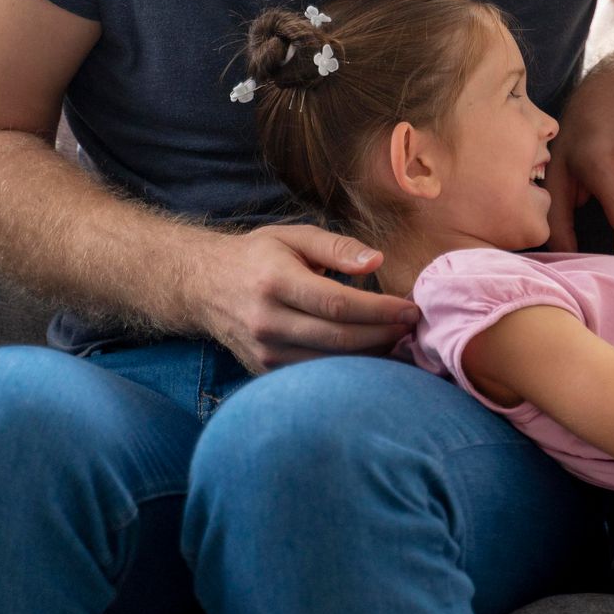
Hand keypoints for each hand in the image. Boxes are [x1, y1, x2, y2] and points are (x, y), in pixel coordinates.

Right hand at [191, 225, 421, 373]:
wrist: (203, 286)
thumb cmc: (258, 257)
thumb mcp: (294, 237)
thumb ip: (337, 247)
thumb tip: (376, 261)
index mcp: (276, 282)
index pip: (338, 304)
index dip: (380, 310)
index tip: (410, 309)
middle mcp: (267, 321)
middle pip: (338, 338)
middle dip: (383, 335)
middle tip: (411, 326)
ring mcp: (263, 351)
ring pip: (329, 364)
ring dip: (370, 356)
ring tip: (397, 340)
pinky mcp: (263, 370)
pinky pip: (313, 376)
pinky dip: (346, 370)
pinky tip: (369, 356)